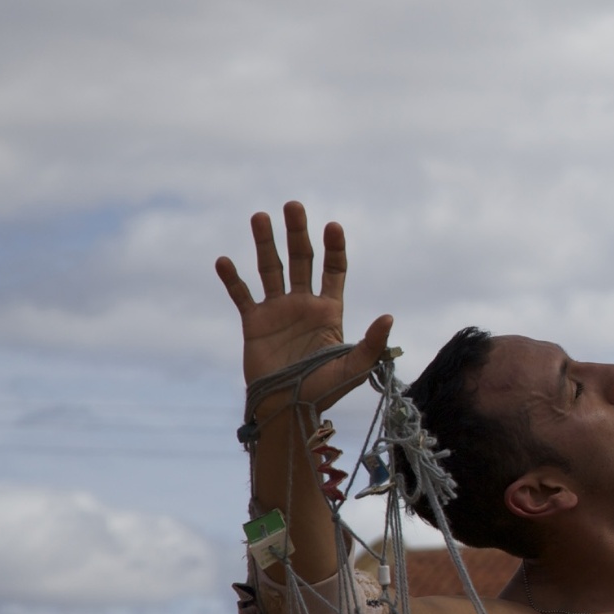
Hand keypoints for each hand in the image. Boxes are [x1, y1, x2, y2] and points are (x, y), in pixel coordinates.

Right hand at [215, 202, 392, 411]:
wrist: (290, 408)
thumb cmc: (327, 390)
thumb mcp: (356, 368)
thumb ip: (372, 343)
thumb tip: (388, 317)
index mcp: (330, 310)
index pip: (334, 270)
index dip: (334, 247)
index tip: (332, 226)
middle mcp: (303, 304)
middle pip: (301, 259)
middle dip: (298, 233)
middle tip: (293, 205)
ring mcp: (277, 311)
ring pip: (271, 269)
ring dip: (265, 243)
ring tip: (260, 216)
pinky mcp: (254, 323)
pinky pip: (242, 295)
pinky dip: (232, 279)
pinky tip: (224, 260)